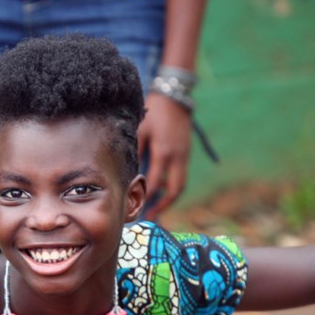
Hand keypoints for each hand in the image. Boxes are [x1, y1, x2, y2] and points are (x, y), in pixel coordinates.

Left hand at [138, 92, 191, 216]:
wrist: (174, 97)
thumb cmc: (153, 112)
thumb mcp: (141, 129)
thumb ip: (135, 151)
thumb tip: (127, 172)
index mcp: (163, 152)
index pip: (154, 183)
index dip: (146, 198)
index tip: (136, 208)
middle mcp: (177, 157)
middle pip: (175, 190)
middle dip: (163, 206)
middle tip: (150, 218)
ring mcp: (185, 155)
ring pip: (181, 185)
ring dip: (170, 199)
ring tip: (157, 209)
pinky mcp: (186, 152)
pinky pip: (181, 175)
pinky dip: (172, 186)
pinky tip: (161, 191)